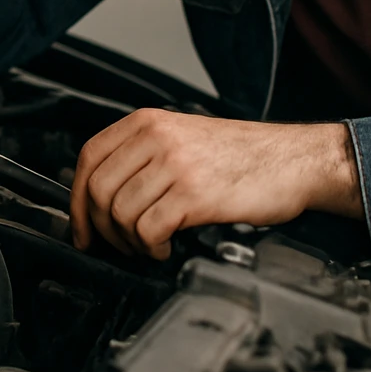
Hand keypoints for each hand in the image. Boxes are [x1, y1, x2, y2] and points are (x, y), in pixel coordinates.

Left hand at [69, 109, 362, 259]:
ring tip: (148, 247)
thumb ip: (144, 155)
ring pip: (119, 213)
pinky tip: (163, 249)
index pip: (88, 159)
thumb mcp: (183, 138)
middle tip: (117, 247)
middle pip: (97, 190)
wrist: (294, 160)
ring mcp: (175, 164)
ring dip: (128, 242)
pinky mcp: (194, 194)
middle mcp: (156, 137)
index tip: (81, 229)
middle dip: (101, 229)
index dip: (76, 201)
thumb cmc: (243, 156)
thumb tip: (102, 195)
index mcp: (148, 121)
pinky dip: (149, 249)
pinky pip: (147, 229)